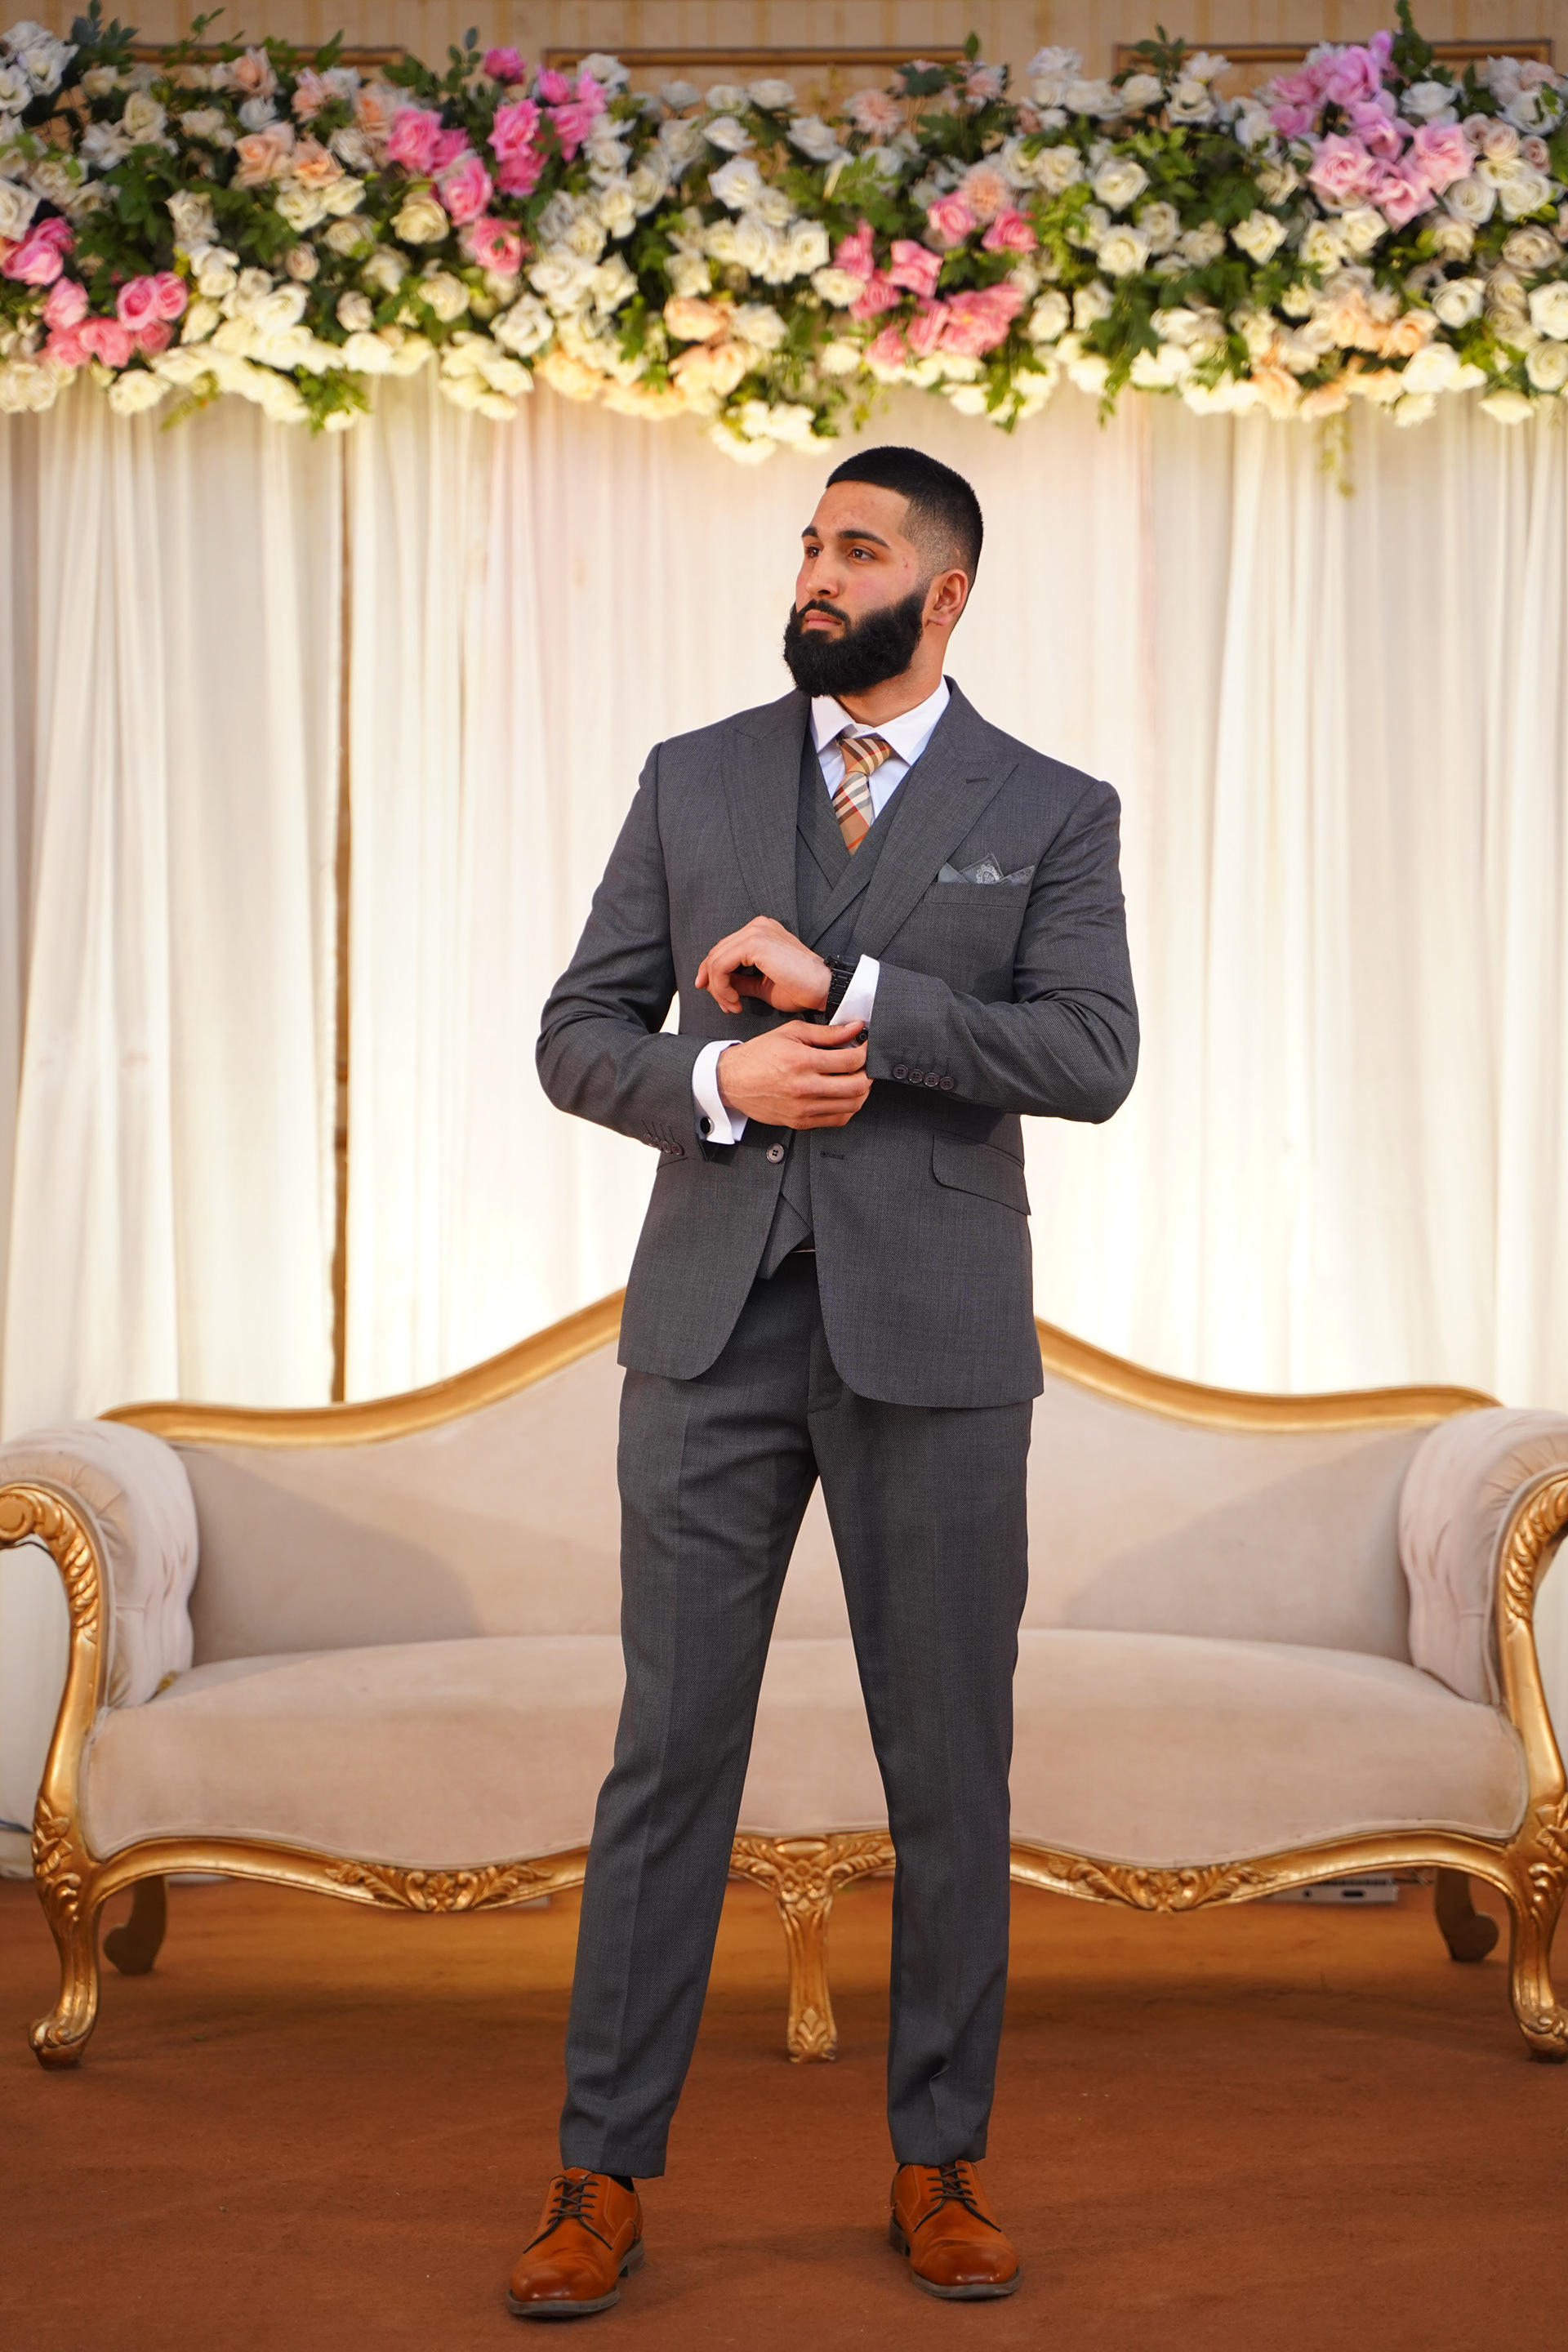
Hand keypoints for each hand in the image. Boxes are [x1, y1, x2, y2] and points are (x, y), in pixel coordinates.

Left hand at [697, 916, 830, 1015]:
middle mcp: (758, 926)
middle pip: (717, 953)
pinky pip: (721, 966)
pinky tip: (735, 1000)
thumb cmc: (801, 989)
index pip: (725, 949)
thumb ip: (740, 980)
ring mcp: (756, 931)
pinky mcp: (755, 943)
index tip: (719, 997)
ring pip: (715, 960)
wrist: (824, 990)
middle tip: (725, 1006)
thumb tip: (719, 985)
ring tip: (732, 1006)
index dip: (714, 975)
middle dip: (714, 984)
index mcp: (761, 931)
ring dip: (719, 989)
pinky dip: (722, 987)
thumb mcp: (762, 985)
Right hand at [716, 1021, 869, 1129]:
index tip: (867, 1047)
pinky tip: (844, 1095)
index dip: (866, 1052)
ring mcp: (803, 1108)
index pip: (851, 1060)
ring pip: (851, 1105)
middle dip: (869, 1073)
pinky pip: (838, 1120)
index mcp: (802, 1061)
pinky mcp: (800, 1122)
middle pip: (857, 1086)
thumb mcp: (791, 1033)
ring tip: (857, 1079)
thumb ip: (826, 1033)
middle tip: (866, 1065)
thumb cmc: (759, 1055)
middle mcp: (804, 1087)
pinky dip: (849, 1108)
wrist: (731, 1081)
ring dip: (862, 1091)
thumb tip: (856, 1029)